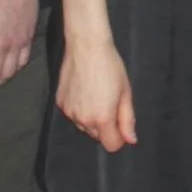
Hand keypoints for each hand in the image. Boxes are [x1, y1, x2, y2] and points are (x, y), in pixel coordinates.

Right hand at [57, 38, 135, 152]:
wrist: (86, 46)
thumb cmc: (110, 66)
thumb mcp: (125, 92)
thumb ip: (128, 119)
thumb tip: (130, 139)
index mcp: (102, 118)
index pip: (111, 145)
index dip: (119, 138)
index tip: (121, 124)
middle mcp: (83, 119)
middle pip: (97, 136)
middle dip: (105, 125)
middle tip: (110, 102)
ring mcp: (69, 112)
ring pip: (84, 125)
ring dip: (91, 117)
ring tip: (96, 94)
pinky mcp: (60, 103)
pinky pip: (73, 114)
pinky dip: (79, 108)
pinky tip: (84, 91)